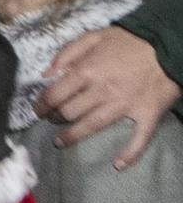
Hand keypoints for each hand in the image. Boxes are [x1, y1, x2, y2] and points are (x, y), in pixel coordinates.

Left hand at [38, 26, 182, 167]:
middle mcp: (102, 90)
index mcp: (87, 70)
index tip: (36, 111)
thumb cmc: (128, 40)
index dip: (42, 104)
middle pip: (70, 111)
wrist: (167, 45)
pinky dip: (129, 154)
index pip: (56, 93)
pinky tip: (118, 165)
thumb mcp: (93, 36)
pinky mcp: (147, 115)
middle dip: (55, 118)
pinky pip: (138, 139)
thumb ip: (67, 53)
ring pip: (93, 126)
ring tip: (60, 142)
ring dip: (74, 136)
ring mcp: (125, 105)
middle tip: (50, 121)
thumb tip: (47, 73)